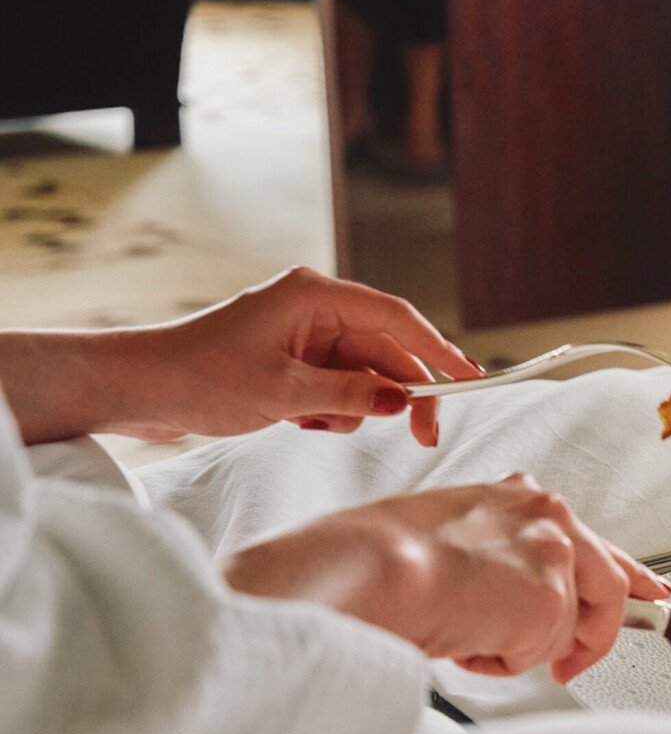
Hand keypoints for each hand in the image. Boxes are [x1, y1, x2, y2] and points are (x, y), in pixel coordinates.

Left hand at [0, 267, 484, 446]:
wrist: (136, 388)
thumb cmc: (199, 377)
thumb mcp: (283, 393)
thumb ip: (349, 395)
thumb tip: (399, 401)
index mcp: (314, 297)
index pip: (396, 319)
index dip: (438, 349)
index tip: (470, 380)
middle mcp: (314, 309)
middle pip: (386, 351)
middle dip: (400, 394)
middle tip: (422, 436)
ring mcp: (302, 336)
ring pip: (363, 375)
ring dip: (353, 408)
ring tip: (314, 423)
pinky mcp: (291, 361)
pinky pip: (337, 388)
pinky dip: (331, 412)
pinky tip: (300, 422)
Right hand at [223, 474, 670, 682]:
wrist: (366, 568)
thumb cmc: (383, 556)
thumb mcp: (451, 536)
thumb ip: (500, 554)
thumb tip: (511, 591)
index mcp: (523, 499)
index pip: (594, 541)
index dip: (628, 573)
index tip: (651, 590)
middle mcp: (549, 517)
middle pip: (608, 587)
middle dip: (594, 635)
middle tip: (572, 664)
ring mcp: (555, 556)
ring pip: (568, 629)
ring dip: (521, 647)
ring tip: (469, 632)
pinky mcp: (551, 601)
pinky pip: (540, 655)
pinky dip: (501, 661)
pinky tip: (466, 639)